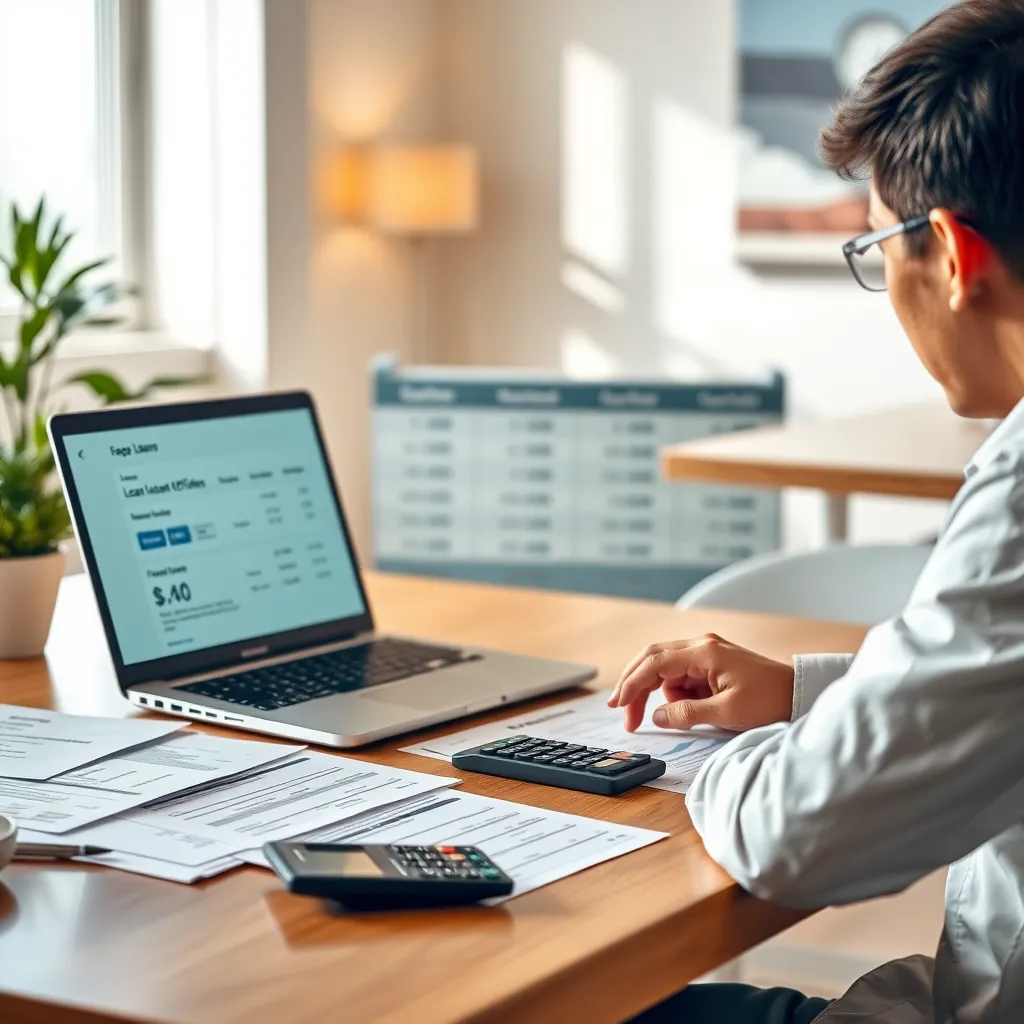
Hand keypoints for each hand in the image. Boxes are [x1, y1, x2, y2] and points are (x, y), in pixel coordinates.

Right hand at [607, 634, 794, 732]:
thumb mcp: (727, 713)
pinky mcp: (712, 664)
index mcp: (704, 652)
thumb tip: (657, 717)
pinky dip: (678, 694)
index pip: (654, 664)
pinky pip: (682, 677)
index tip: (618, 706)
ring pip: (666, 671)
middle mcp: (701, 646)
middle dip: (635, 686)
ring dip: (663, 695)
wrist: (800, 695)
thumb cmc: (770, 701)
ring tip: (682, 717)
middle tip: (623, 713)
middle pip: (652, 660)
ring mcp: (707, 653)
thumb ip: (687, 713)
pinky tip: (691, 709)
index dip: (631, 685)